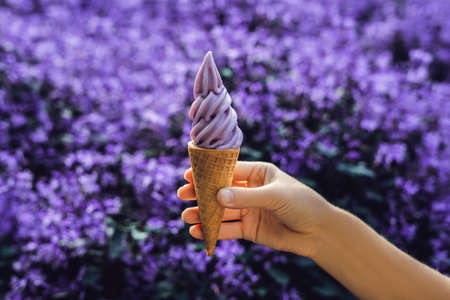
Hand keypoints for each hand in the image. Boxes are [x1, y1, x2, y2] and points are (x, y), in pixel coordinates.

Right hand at [177, 161, 332, 256]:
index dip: (209, 173)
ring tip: (186, 216)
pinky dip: (214, 230)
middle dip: (201, 193)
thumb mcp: (275, 196)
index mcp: (258, 173)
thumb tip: (217, 195)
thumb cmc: (302, 204)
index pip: (229, 170)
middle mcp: (251, 190)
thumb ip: (246, 196)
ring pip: (222, 211)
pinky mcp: (250, 229)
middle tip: (182, 195)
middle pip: (221, 190)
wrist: (319, 232)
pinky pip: (228, 229)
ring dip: (204, 213)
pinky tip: (199, 232)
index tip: (189, 174)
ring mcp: (249, 210)